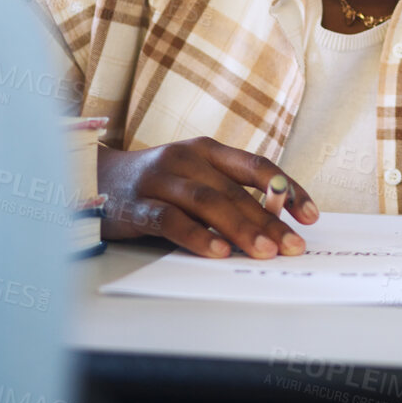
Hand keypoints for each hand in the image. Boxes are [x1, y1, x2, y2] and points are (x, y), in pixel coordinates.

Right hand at [98, 136, 318, 258]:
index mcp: (206, 149)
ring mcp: (159, 180)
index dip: (287, 189)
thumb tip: (277, 225)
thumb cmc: (156, 184)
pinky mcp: (135, 205)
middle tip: (293, 246)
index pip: (256, 166)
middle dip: (270, 220)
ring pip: (207, 203)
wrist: (90, 179)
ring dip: (240, 229)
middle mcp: (185, 158)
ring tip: (265, 251)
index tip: (311, 216)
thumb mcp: (194, 178)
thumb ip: (228, 195)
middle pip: (235, 190)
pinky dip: (197, 236)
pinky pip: (170, 220)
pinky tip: (218, 253)